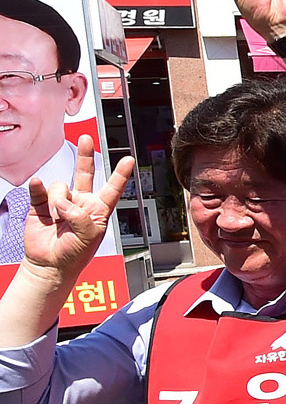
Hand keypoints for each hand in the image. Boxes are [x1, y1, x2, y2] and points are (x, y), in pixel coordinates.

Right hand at [22, 136, 133, 279]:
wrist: (49, 264)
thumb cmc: (74, 254)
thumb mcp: (89, 236)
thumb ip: (80, 216)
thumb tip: (64, 201)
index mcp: (98, 210)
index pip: (112, 189)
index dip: (120, 174)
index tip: (129, 159)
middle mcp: (81, 202)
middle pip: (85, 173)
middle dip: (86, 155)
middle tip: (87, 139)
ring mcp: (61, 202)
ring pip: (61, 186)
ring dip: (58, 200)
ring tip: (57, 217)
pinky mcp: (41, 204)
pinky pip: (40, 189)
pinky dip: (39, 188)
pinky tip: (38, 186)